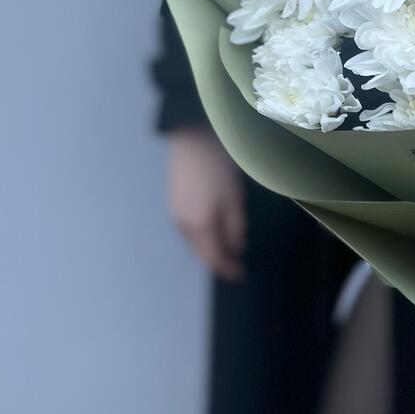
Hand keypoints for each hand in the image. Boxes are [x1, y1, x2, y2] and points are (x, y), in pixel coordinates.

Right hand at [168, 126, 246, 280]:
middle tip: (236, 263)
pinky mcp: (173, 204)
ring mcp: (175, 215)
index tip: (241, 274)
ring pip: (193, 243)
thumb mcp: (234, 197)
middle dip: (218, 260)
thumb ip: (235, 227)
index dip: (227, 269)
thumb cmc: (218, 166)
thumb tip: (236, 249)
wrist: (192, 139)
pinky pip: (188, 231)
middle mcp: (183, 226)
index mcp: (199, 226)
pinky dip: (200, 237)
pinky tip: (212, 232)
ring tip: (227, 248)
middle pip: (201, 253)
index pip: (214, 258)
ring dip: (209, 249)